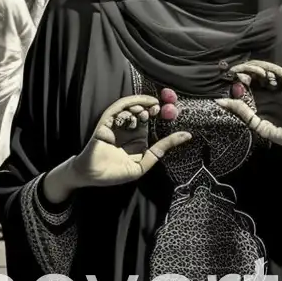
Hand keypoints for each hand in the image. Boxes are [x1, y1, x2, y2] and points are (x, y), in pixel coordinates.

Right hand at [49, 94, 192, 199]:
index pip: (149, 122)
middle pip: (141, 112)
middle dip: (151, 107)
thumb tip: (187, 135)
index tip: (169, 111)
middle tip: (159, 107)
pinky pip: (117, 108)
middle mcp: (128, 129)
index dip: (158, 115)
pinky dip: (128, 104)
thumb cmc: (116, 173)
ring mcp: (117, 124)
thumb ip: (161, 150)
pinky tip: (138, 105)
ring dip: (140, 105)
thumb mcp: (143, 164)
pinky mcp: (106, 121)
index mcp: (136, 139)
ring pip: (130, 107)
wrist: (94, 176)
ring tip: (148, 109)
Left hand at [216, 60, 281, 150]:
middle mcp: (267, 92)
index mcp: (259, 102)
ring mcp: (279, 87)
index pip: (241, 88)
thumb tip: (221, 102)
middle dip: (238, 72)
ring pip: (262, 71)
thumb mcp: (262, 127)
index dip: (231, 83)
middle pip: (249, 76)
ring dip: (251, 68)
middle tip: (229, 73)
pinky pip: (278, 72)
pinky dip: (268, 69)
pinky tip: (259, 71)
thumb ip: (244, 115)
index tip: (219, 82)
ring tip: (241, 71)